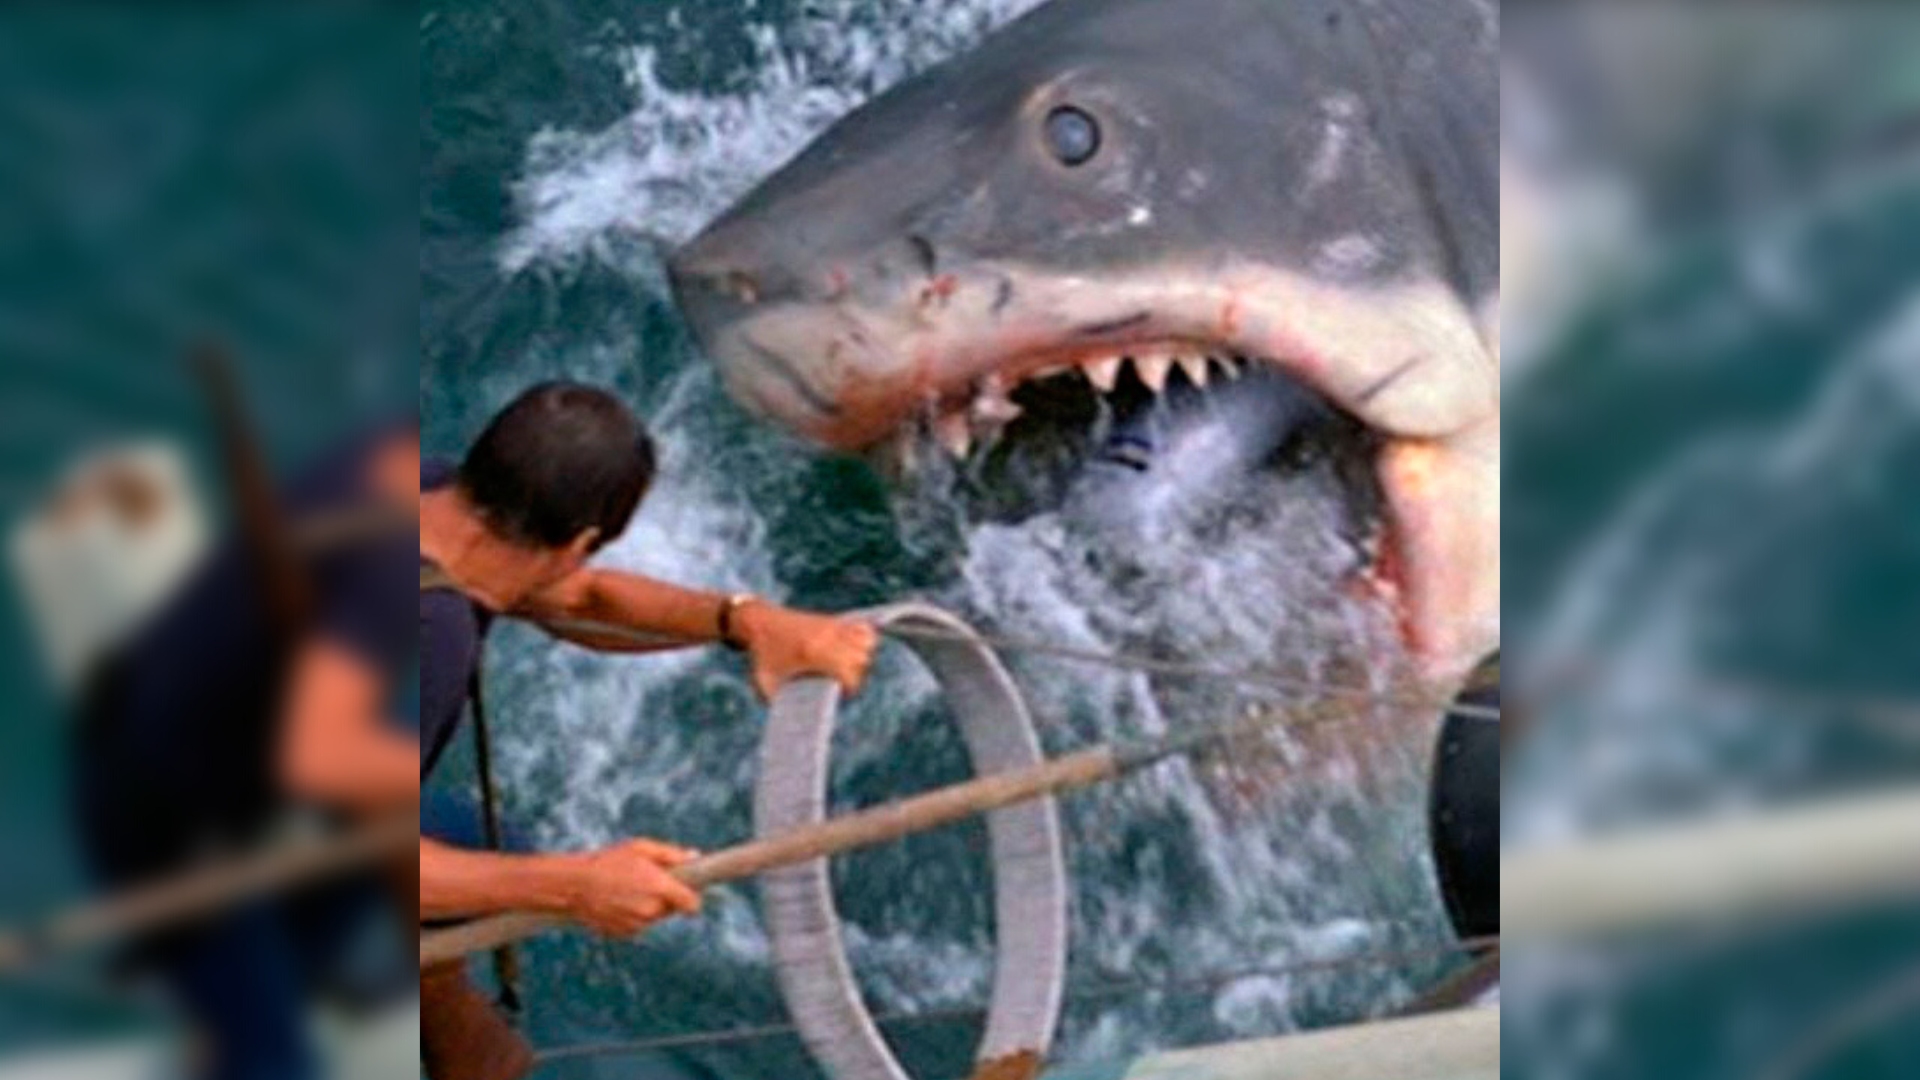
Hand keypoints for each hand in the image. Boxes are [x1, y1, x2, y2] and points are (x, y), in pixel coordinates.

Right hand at [563, 838, 701, 936]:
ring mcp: (637, 924)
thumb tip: (694, 857)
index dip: (692, 898)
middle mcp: (651, 909)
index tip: (690, 892)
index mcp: (659, 887)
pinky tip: (618, 901)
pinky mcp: (624, 934)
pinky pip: (638, 925)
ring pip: (653, 918)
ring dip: (648, 907)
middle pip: (671, 910)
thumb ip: (671, 854)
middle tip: (648, 882)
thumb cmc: (608, 861)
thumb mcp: (641, 848)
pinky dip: (632, 916)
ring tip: (628, 889)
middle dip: (665, 898)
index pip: (692, 905)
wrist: (573, 886)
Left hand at [735, 602, 878, 700]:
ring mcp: (831, 627)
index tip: (841, 693)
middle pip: (862, 659)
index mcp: (812, 654)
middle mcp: (826, 638)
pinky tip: (854, 649)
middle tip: (843, 681)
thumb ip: (779, 704)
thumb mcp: (764, 684)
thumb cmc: (761, 655)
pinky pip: (862, 628)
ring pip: (867, 643)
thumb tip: (796, 724)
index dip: (850, 688)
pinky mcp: (833, 621)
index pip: (848, 673)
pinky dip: (865, 639)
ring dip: (862, 657)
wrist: (759, 623)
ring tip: (849, 666)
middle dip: (857, 674)